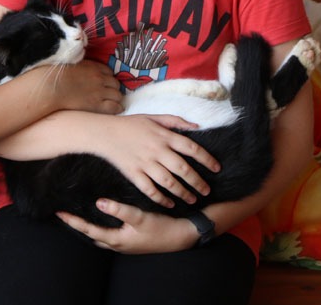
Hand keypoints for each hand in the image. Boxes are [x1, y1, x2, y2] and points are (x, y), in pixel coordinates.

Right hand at [32, 60, 122, 114]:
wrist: (53, 88)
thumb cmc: (58, 76)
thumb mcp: (74, 64)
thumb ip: (85, 67)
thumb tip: (87, 69)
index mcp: (94, 68)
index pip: (109, 72)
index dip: (108, 78)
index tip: (105, 82)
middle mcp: (100, 79)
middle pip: (115, 83)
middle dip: (113, 88)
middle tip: (109, 93)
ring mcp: (99, 92)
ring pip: (117, 95)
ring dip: (116, 97)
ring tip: (113, 101)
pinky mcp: (96, 105)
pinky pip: (114, 106)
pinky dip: (117, 108)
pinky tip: (117, 109)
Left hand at [58, 199, 197, 253]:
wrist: (182, 237)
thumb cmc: (162, 228)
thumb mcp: (140, 217)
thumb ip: (119, 209)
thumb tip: (98, 202)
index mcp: (116, 240)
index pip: (88, 230)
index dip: (72, 221)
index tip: (59, 212)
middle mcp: (118, 244)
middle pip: (91, 235)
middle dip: (78, 226)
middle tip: (66, 213)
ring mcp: (125, 243)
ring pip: (101, 236)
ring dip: (90, 227)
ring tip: (81, 213)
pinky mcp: (133, 239)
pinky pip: (111, 234)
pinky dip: (103, 226)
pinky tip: (105, 216)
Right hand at [95, 114, 219, 206]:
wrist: (104, 133)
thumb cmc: (130, 124)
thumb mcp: (153, 117)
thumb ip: (175, 121)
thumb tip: (196, 126)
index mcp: (164, 135)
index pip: (191, 148)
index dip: (206, 159)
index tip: (216, 168)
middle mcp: (157, 150)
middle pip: (183, 169)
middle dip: (197, 181)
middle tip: (207, 190)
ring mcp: (145, 163)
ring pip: (168, 182)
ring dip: (183, 192)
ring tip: (193, 199)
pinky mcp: (134, 174)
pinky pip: (150, 190)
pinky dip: (161, 198)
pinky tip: (169, 203)